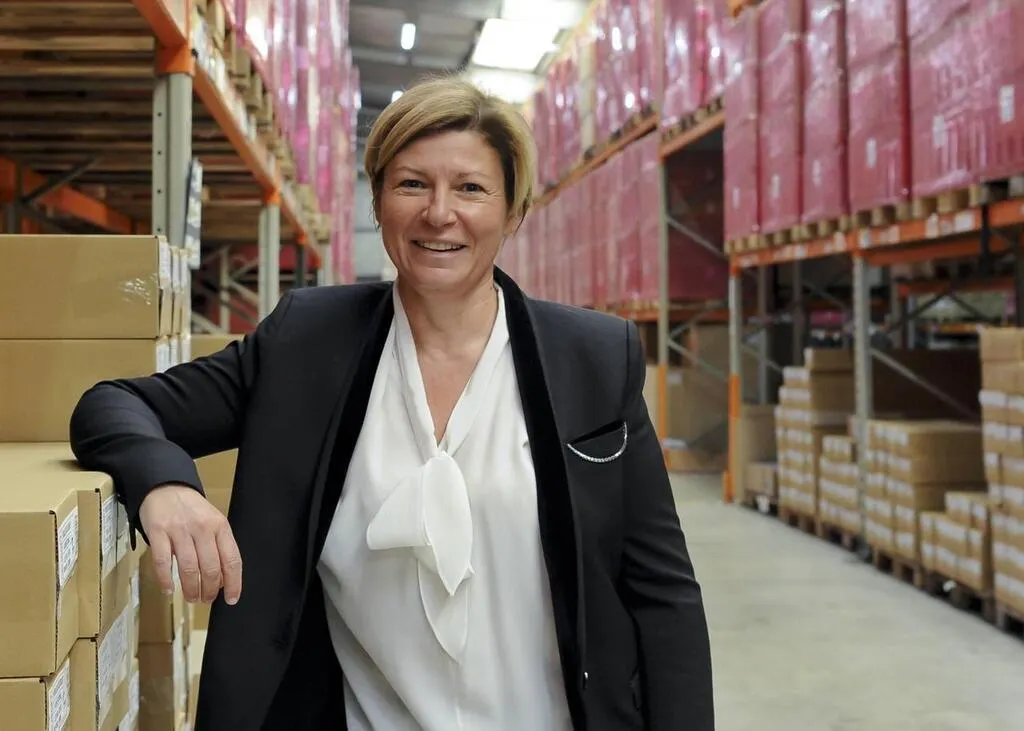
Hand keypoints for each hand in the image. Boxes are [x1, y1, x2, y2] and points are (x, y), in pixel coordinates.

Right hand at [139, 484, 242, 604]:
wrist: (166, 487)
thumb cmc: (192, 510)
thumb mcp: (213, 522)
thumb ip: (219, 547)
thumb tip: (225, 579)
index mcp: (220, 527)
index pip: (232, 560)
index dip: (234, 583)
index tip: (232, 599)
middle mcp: (202, 528)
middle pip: (211, 568)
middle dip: (210, 590)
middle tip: (206, 600)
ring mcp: (180, 530)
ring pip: (189, 568)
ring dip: (191, 589)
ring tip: (192, 598)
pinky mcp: (158, 532)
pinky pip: (162, 562)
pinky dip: (166, 580)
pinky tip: (169, 589)